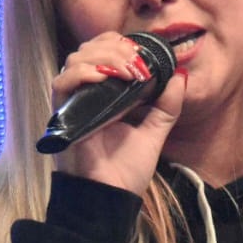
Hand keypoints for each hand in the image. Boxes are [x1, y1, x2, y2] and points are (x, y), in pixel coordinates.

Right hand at [50, 32, 186, 195]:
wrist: (110, 198)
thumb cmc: (126, 171)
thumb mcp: (154, 133)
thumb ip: (166, 107)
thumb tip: (179, 76)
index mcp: (103, 95)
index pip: (102, 50)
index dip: (120, 44)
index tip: (143, 56)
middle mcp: (85, 95)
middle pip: (89, 49)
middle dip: (117, 49)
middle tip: (139, 66)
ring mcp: (72, 104)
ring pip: (76, 59)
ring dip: (105, 58)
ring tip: (129, 73)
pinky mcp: (63, 116)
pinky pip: (63, 82)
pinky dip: (84, 73)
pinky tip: (106, 79)